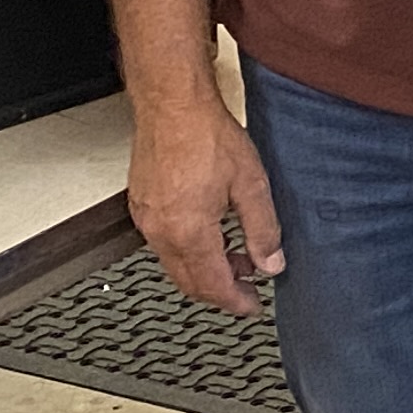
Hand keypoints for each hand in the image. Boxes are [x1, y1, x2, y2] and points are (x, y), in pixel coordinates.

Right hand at [128, 79, 283, 318]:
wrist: (172, 105)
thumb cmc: (207, 136)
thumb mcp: (251, 184)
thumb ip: (263, 230)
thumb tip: (271, 263)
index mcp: (188, 232)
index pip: (213, 285)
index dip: (236, 302)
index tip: (253, 307)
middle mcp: (160, 231)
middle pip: (189, 282)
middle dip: (220, 292)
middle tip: (248, 289)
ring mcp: (147, 218)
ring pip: (175, 264)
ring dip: (205, 270)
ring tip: (238, 257)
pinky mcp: (142, 205)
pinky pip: (163, 244)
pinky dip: (189, 251)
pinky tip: (212, 236)